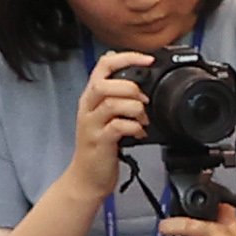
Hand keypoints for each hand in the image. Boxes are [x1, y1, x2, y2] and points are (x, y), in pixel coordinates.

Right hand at [61, 49, 154, 199]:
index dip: (127, 57)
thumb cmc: (101, 146)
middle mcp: (88, 108)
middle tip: (144, 100)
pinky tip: (139, 133)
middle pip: (104, 83)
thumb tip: (140, 83)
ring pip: (111, 103)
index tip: (148, 60)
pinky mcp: (99, 141)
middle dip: (130, 88)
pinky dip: (133, 127)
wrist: (88, 178)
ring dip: (134, 108)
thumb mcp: (107, 117)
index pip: (103, 65)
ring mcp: (92, 125)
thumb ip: (119, 98)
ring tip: (143, 119)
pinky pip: (117, 126)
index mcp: (91, 97)